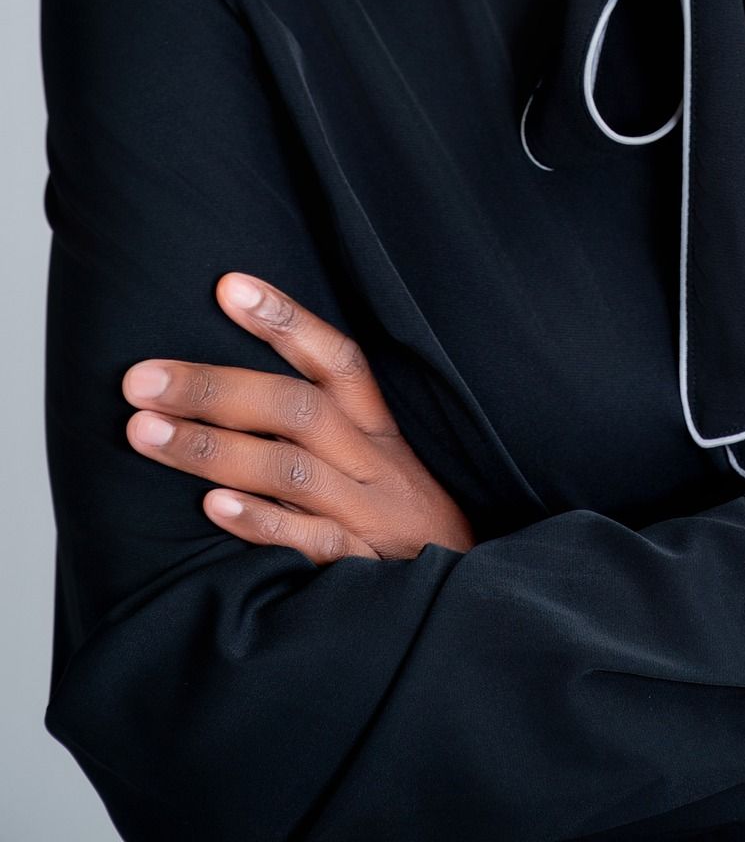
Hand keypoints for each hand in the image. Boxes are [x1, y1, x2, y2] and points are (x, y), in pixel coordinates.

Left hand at [122, 272, 477, 564]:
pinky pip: (310, 542)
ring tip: (144, 431)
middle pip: (298, 409)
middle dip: (215, 388)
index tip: (228, 286)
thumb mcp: (374, 461)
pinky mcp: (361, 569)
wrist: (463, 599)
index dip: (287, 320)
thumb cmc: (394, 517)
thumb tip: (225, 386)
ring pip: (290, 471)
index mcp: (376, 429)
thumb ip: (319, 427)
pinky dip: (263, 522)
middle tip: (141, 378)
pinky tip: (213, 506)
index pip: (337, 360)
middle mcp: (373, 463)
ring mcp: (368, 515)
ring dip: (213, 449)